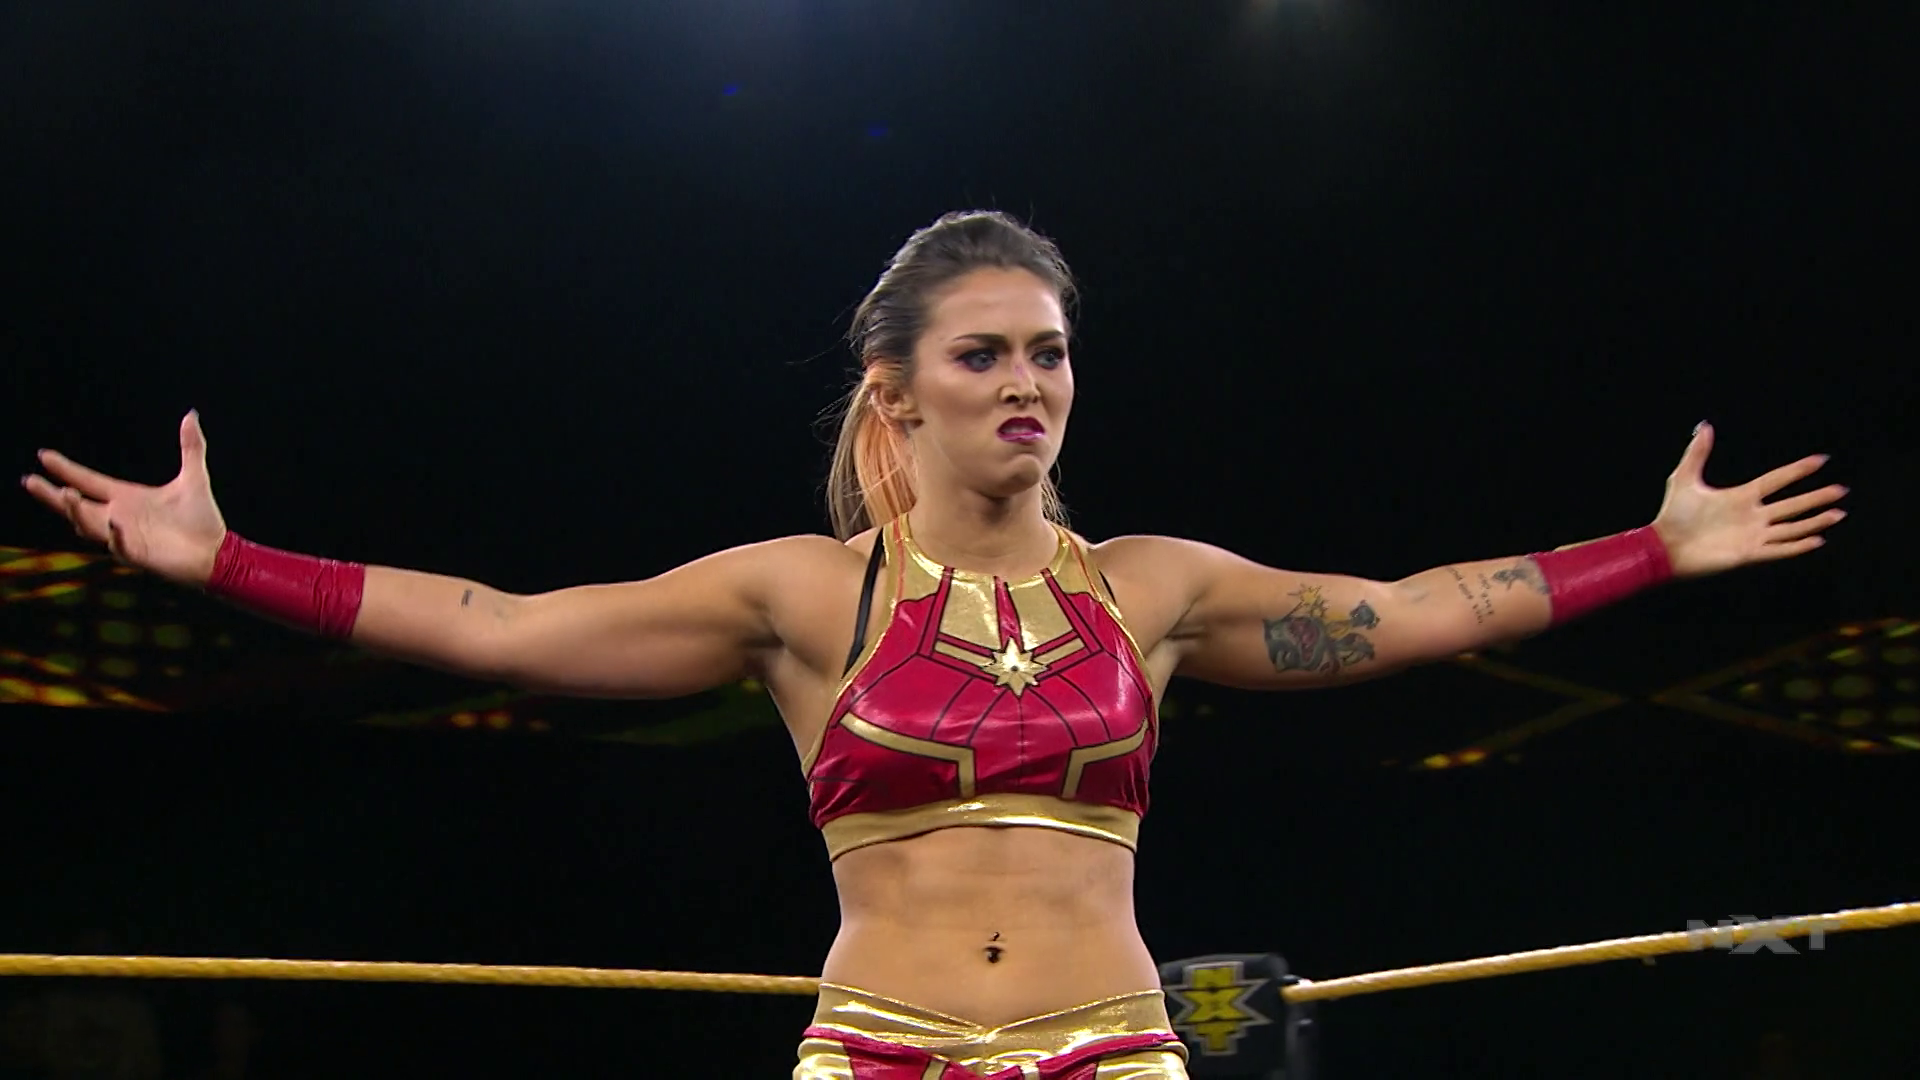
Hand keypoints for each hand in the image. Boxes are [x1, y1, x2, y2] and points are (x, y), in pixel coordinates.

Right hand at [20, 411, 227, 586]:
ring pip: (89, 525)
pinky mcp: (139, 555)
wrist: (217, 550)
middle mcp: (119, 516)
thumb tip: (191, 414)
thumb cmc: (201, 517)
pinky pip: (120, 546)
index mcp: (126, 497)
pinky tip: (114, 523)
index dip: (65, 470)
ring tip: (67, 494)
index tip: (43, 455)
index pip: (88, 481)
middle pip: (75, 506)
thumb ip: (191, 447)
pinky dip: (115, 536)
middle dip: (51, 495)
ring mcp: (125, 537)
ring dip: (76, 511)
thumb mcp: (195, 477)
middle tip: (30, 481)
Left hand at [1651, 422, 1847, 578]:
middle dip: (1817, 497)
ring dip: (1815, 521)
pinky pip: (1779, 549)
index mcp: (1741, 497)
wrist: (1663, 546)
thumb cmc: (1672, 514)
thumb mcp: (1684, 479)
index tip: (1821, 460)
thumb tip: (1705, 425)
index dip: (1798, 470)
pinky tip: (1817, 539)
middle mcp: (1752, 516)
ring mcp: (1752, 535)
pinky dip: (1798, 545)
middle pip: (1792, 505)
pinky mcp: (1748, 554)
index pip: (1777, 480)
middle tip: (1841, 490)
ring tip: (1838, 513)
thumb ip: (1697, 453)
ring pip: (1792, 527)